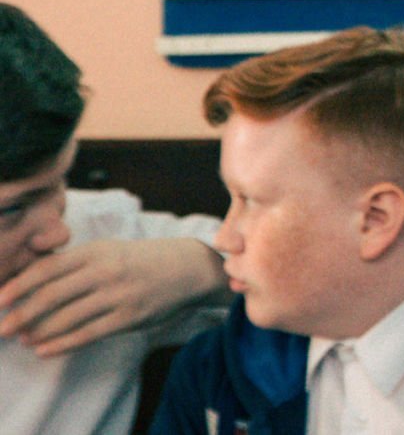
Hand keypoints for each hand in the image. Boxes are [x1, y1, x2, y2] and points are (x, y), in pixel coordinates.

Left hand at [0, 238, 227, 356]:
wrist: (188, 268)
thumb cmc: (140, 260)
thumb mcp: (109, 250)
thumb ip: (75, 262)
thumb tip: (31, 280)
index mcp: (97, 250)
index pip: (49, 268)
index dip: (20, 285)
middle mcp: (106, 271)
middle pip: (53, 294)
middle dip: (21, 313)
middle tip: (2, 327)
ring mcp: (119, 295)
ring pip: (68, 317)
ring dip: (40, 331)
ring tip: (23, 339)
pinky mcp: (130, 317)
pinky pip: (89, 334)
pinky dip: (62, 344)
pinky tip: (44, 350)